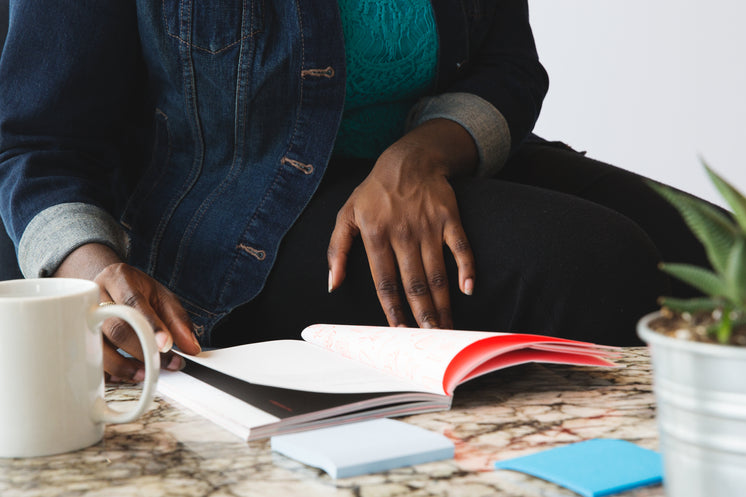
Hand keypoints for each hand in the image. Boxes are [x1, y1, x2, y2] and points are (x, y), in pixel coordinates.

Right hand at [55, 243, 200, 381]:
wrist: (107, 288)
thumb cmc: (137, 293)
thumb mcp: (161, 297)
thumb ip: (178, 320)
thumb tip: (191, 348)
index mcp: (118, 278)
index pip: (133, 302)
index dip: (150, 325)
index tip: (166, 345)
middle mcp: (94, 296)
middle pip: (115, 327)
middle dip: (141, 350)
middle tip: (162, 364)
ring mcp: (77, 317)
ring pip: (96, 347)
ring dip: (122, 367)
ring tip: (143, 374)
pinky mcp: (74, 338)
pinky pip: (86, 360)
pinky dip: (106, 372)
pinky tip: (122, 376)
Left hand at [327, 119, 477, 328]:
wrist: (408, 160)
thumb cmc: (374, 193)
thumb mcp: (346, 215)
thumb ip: (336, 250)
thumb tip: (332, 285)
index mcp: (375, 236)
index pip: (385, 283)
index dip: (392, 311)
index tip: (399, 333)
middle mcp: (402, 234)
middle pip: (414, 284)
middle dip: (422, 315)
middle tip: (431, 338)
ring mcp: (427, 226)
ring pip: (436, 273)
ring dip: (442, 303)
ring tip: (446, 327)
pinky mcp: (449, 218)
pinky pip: (460, 247)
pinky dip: (466, 268)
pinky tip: (468, 289)